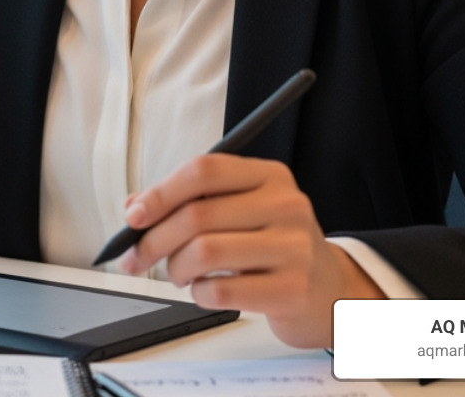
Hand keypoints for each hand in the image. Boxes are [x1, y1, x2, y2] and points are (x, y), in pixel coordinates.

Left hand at [115, 153, 382, 346]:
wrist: (330, 292)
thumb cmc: (273, 247)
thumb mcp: (240, 212)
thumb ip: (189, 202)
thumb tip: (135, 209)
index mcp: (270, 176)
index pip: (204, 170)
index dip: (161, 193)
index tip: (134, 216)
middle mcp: (286, 205)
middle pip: (197, 214)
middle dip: (154, 239)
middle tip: (139, 257)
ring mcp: (293, 248)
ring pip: (204, 252)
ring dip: (175, 268)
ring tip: (178, 274)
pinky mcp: (291, 290)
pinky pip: (220, 291)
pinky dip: (198, 293)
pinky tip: (205, 291)